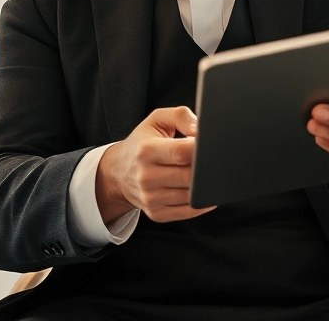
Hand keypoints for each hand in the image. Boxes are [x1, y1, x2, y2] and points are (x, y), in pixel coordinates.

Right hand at [95, 106, 215, 224]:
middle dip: (205, 168)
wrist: (119, 172)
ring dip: (204, 185)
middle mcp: (146, 176)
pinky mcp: (156, 213)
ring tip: (202, 172)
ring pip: (191, 195)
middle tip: (209, 160)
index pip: (182, 152)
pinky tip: (200, 189)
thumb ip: (181, 116)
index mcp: (146, 151)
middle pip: (190, 176)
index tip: (209, 145)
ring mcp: (150, 198)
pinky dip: (201, 202)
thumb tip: (200, 130)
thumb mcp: (157, 120)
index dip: (201, 149)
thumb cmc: (142, 143)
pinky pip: (188, 211)